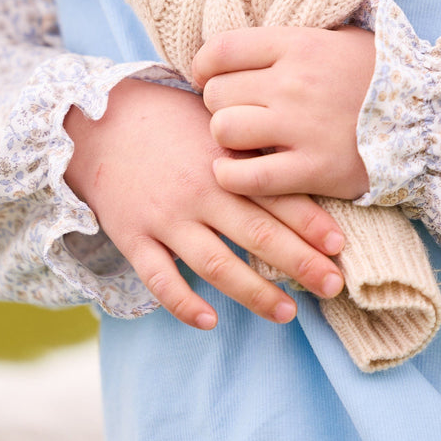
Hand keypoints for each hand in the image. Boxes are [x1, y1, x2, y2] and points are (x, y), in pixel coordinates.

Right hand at [63, 78, 344, 330]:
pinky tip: (208, 321)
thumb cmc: (167, 119)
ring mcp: (166, 217)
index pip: (275, 194)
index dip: (311, 222)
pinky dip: (183, 303)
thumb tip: (301, 164)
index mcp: (222, 161)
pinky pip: (160, 278)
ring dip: (253, 291)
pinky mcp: (133, 237)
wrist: (99, 120)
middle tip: (333, 286)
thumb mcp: (213, 122)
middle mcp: (199, 191)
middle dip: (299, 263)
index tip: (340, 246)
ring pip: (215, 264)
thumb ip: (249, 146)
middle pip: (256, 232)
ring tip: (286, 313)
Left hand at [192, 26, 376, 201]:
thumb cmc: (378, 74)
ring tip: (243, 140)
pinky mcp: (312, 169)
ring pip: (224, 130)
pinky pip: (247, 177)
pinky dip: (231, 177)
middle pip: (217, 92)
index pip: (222, 48)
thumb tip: (245, 46)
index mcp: (298, 45)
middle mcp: (293, 82)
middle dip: (219, 103)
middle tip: (236, 111)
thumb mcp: (338, 38)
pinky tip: (236, 172)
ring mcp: (301, 127)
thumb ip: (291, 41)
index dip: (205, 65)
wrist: (426, 117)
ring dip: (227, 138)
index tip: (209, 76)